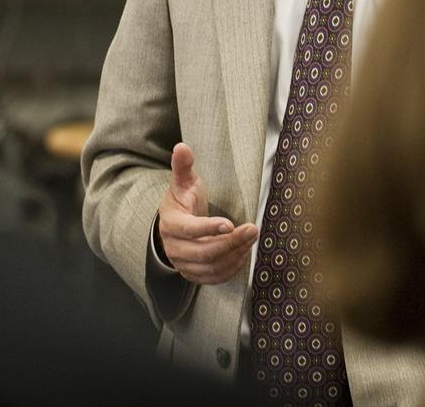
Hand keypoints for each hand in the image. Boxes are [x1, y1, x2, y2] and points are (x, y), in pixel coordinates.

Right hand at [157, 143, 258, 284]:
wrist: (173, 225)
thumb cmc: (183, 200)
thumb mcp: (183, 182)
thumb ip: (182, 166)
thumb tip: (182, 146)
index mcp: (171, 223)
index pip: (189, 230)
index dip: (209, 228)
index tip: (230, 224)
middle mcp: (175, 247)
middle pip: (205, 252)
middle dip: (232, 242)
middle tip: (252, 229)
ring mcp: (184, 263)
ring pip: (212, 266)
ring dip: (235, 254)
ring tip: (252, 239)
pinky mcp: (194, 274)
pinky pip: (214, 277)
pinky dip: (232, 268)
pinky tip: (244, 253)